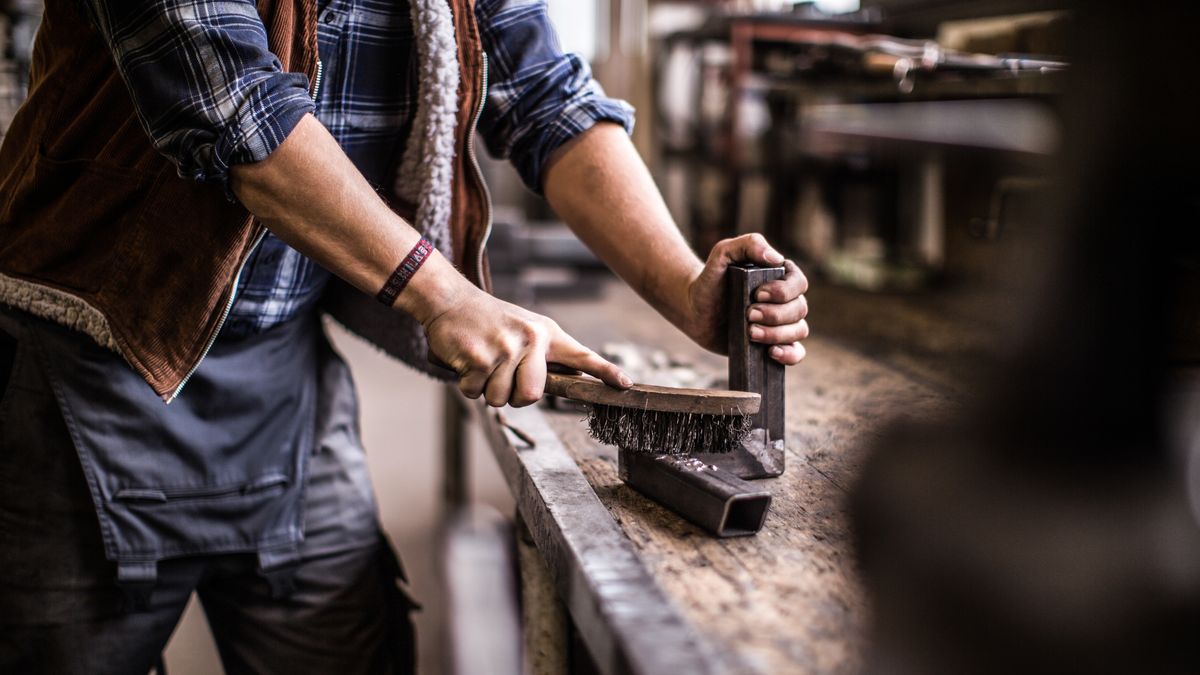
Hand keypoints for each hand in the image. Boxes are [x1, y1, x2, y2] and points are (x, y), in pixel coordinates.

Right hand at [423, 288, 631, 407]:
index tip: (626, 385)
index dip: (605, 372)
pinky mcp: (478, 358)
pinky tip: (467, 361)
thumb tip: (565, 381)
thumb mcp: (524, 328)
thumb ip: (544, 354)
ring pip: (500, 398)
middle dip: (515, 396)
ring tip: (483, 363)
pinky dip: (468, 384)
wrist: (451, 301)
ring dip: (487, 389)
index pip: (582, 355)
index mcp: (545, 333)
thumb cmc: (490, 321)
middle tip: (504, 378)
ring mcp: (504, 349)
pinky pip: (475, 393)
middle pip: (533, 395)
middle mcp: (530, 340)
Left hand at [681, 233, 809, 364]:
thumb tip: (776, 259)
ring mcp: (782, 323)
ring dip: (777, 334)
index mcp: (781, 276)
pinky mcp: (774, 344)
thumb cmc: (711, 279)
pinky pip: (796, 353)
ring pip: (799, 331)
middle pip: (799, 309)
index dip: (783, 292)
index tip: (757, 294)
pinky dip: (790, 355)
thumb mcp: (723, 253)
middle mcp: (786, 300)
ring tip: (750, 332)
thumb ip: (748, 245)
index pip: (799, 283)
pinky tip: (771, 352)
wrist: (695, 308)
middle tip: (748, 315)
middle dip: (775, 315)